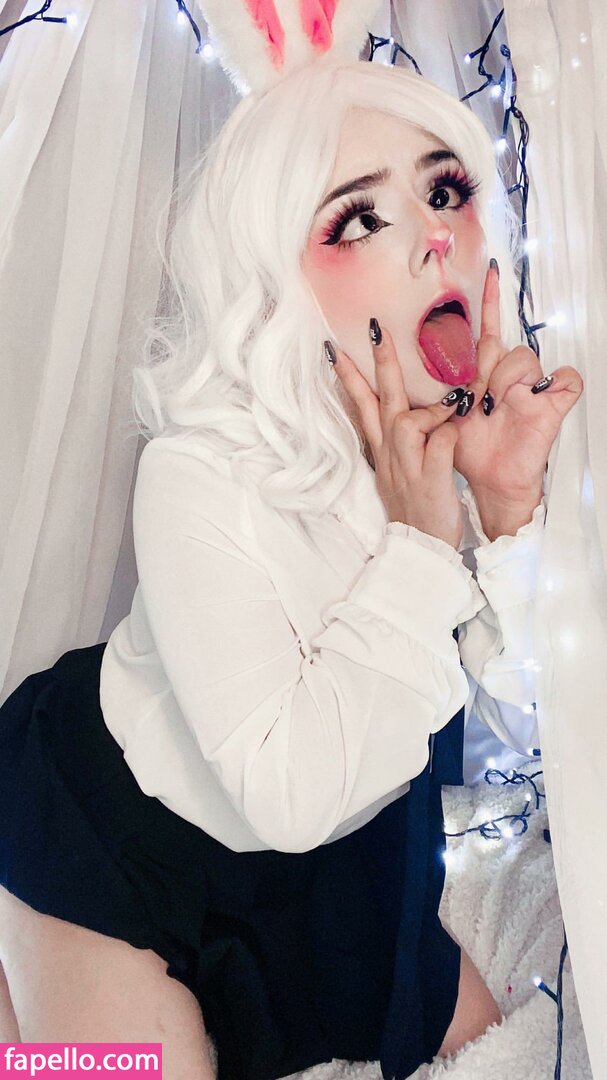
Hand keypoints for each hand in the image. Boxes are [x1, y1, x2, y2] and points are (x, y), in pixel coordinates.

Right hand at [326, 320, 466, 549]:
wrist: (421, 547)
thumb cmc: (418, 508)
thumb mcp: (402, 471)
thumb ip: (403, 441)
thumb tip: (410, 413)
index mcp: (383, 449)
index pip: (361, 406)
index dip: (348, 378)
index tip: (336, 350)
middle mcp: (391, 453)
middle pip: (380, 401)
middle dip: (380, 363)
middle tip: (378, 329)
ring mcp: (408, 465)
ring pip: (410, 420)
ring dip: (430, 409)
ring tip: (453, 400)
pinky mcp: (430, 478)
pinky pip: (443, 442)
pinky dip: (451, 435)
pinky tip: (460, 434)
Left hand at [451, 262, 583, 504]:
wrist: (489, 484)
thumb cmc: (467, 452)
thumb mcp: (440, 417)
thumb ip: (431, 392)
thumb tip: (408, 372)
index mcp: (480, 376)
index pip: (484, 332)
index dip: (487, 303)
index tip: (489, 271)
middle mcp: (506, 377)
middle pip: (500, 344)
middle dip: (482, 366)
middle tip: (471, 397)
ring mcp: (531, 389)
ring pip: (524, 357)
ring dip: (503, 381)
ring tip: (489, 409)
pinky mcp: (552, 405)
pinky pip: (567, 379)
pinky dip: (554, 386)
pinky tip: (533, 400)